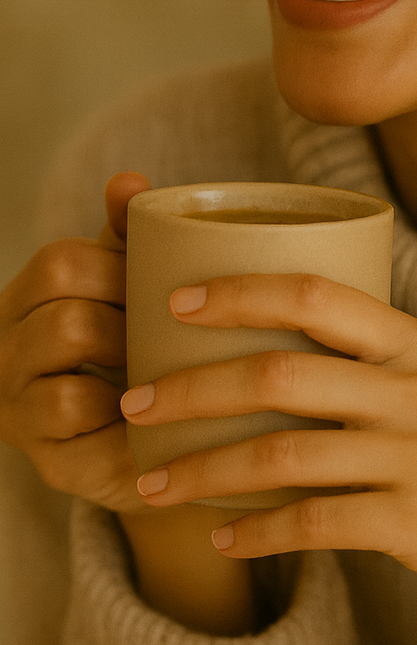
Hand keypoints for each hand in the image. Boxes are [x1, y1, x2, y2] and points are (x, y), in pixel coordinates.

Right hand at [0, 173, 149, 512]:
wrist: (169, 452)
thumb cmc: (147, 358)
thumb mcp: (134, 295)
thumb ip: (130, 242)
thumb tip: (129, 181)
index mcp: (28, 305)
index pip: (61, 262)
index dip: (120, 269)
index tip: (168, 289)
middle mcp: (8, 356)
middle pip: (66, 312)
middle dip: (129, 319)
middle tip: (173, 335)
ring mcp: (21, 413)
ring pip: (65, 363)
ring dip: (127, 361)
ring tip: (164, 371)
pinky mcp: (54, 463)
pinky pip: (76, 417)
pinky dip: (125, 412)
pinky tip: (157, 413)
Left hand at [120, 272, 416, 643]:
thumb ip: (376, 373)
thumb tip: (268, 359)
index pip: (316, 296)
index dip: (236, 292)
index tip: (170, 302)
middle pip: (281, 371)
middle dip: (190, 386)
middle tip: (132, 401)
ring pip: (283, 451)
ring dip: (203, 469)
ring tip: (152, 484)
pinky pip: (313, 522)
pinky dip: (257, 531)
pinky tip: (224, 538)